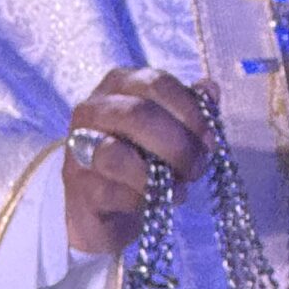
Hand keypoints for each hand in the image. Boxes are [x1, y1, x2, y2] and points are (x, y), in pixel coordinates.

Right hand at [63, 68, 212, 256]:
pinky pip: (114, 191)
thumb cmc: (142, 157)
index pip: (156, 83)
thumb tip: (210, 89)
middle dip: (178, 144)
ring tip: (180, 186)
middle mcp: (92, 110)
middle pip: (137, 114)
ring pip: (115, 154)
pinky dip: (145, 198)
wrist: (106, 206)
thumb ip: (191, 106)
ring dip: (158, 174)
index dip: (189, 110)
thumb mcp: (170, 127)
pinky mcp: (80, 188)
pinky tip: (160, 201)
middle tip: (198, 166)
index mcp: (118, 85)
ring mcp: (79, 149)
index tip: (209, 138)